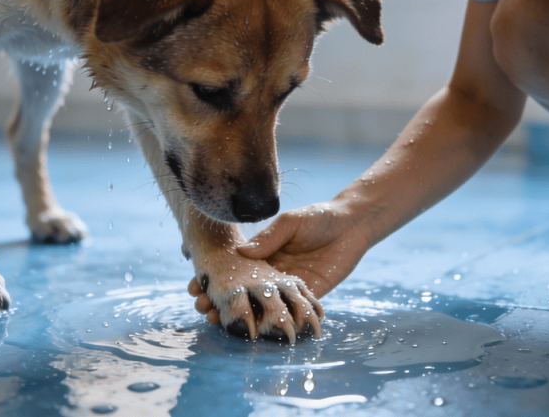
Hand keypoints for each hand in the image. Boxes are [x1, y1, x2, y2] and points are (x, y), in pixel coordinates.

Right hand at [188, 200, 369, 324]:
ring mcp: (291, 285)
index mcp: (265, 252)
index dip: (215, 277)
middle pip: (243, 291)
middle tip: (201, 308)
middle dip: (220, 300)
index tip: (195, 285)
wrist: (354, 224)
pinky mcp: (311, 294)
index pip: (235, 269)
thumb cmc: (320, 216)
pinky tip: (256, 330)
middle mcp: (274, 271)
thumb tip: (242, 252)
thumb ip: (269, 237)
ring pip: (261, 305)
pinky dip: (274, 322)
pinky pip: (292, 312)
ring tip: (217, 321)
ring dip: (241, 315)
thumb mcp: (291, 222)